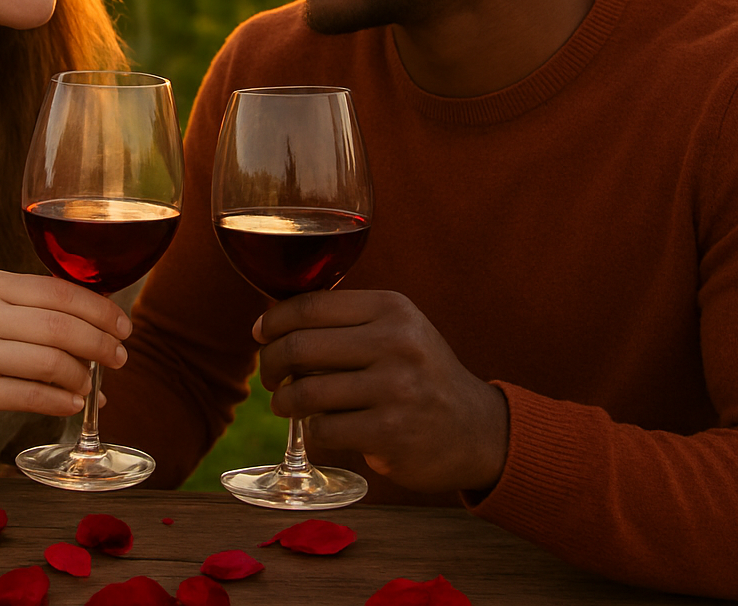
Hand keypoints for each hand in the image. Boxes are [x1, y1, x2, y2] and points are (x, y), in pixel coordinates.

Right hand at [0, 270, 129, 467]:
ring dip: (82, 377)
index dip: (99, 309)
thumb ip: (32, 310)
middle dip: (101, 343)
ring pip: (52, 361)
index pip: (59, 291)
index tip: (123, 325)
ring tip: (90, 386)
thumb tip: (98, 323)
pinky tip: (72, 404)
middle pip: (61, 325)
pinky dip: (62, 402)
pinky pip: (34, 395)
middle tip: (120, 357)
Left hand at [254, 289, 508, 493]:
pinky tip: (320, 428)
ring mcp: (395, 389)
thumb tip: (273, 321)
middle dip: (271, 364)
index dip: (274, 321)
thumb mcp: (398, 330)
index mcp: (392, 308)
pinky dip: (311, 431)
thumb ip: (346, 320)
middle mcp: (396, 342)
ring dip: (284, 401)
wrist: (476, 430)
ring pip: (305, 392)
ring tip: (287, 403)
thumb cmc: (420, 376)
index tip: (261, 334)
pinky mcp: (391, 433)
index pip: (310, 305)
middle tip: (270, 376)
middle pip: (300, 347)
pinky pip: (322, 430)